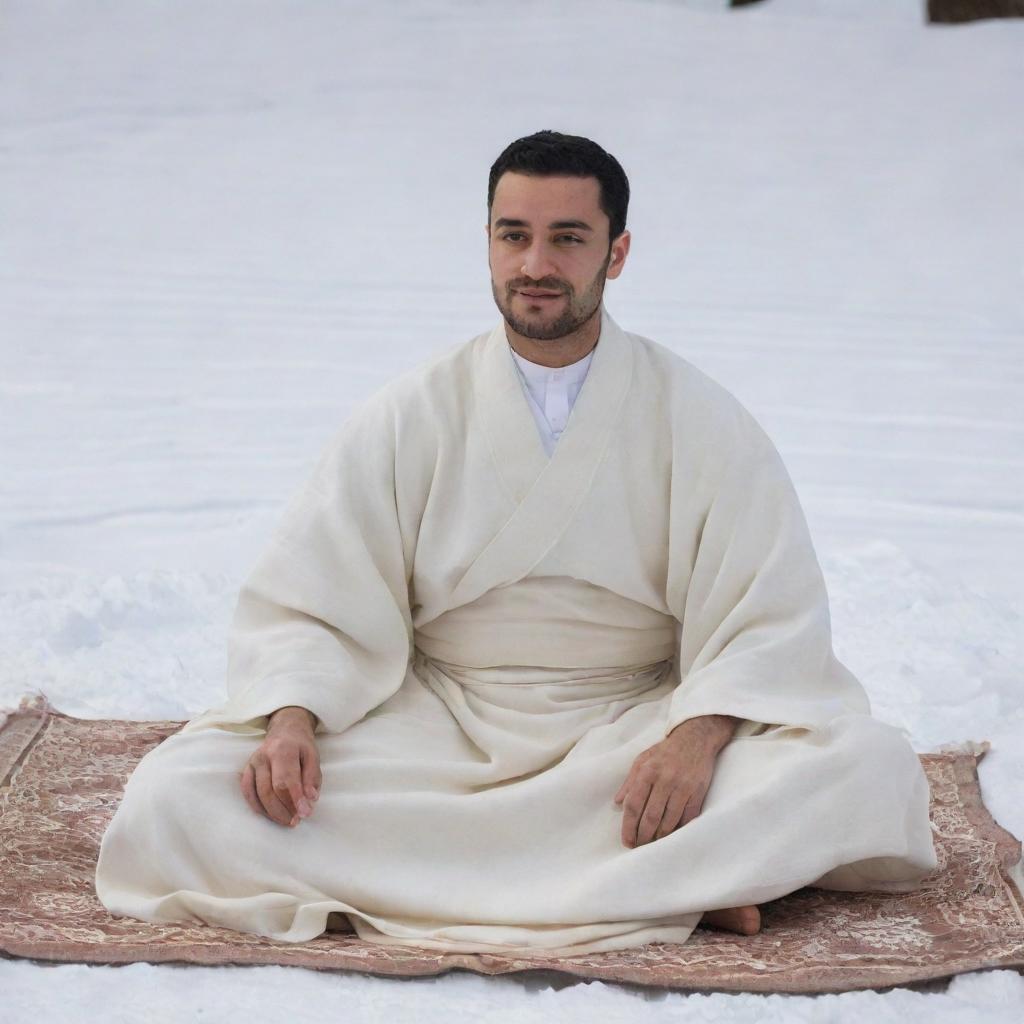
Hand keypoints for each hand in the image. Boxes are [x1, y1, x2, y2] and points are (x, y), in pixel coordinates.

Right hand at [240, 706, 321, 827]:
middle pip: (269, 790)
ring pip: (258, 794)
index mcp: (283, 750)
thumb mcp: (313, 756)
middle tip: (296, 820)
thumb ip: (312, 778)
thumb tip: (310, 799)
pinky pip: (247, 792)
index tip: (305, 814)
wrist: (285, 730)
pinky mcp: (246, 770)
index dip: (295, 799)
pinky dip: (258, 807)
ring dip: (272, 812)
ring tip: (287, 820)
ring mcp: (252, 763)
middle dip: (284, 809)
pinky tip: (270, 814)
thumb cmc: (300, 746)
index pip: (286, 779)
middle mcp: (264, 756)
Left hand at [614, 715, 734, 847]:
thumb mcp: (642, 760)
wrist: (695, 739)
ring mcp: (682, 787)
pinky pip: (687, 818)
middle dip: (643, 836)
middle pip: (650, 816)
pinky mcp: (697, 793)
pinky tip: (672, 835)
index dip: (628, 826)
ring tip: (653, 843)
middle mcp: (664, 780)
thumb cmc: (665, 751)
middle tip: (639, 846)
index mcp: (647, 772)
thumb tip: (618, 802)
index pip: (634, 804)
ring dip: (660, 836)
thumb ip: (629, 781)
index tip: (626, 840)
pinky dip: (678, 829)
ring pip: (669, 821)